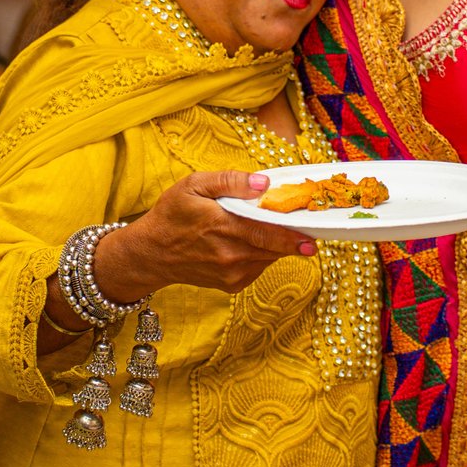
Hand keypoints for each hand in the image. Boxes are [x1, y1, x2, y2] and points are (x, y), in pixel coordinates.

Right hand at [93, 171, 314, 297]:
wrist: (152, 254)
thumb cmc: (172, 215)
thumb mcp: (194, 185)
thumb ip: (230, 181)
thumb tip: (264, 184)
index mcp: (223, 226)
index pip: (268, 233)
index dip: (294, 236)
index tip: (314, 237)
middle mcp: (231, 254)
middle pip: (275, 247)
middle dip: (294, 239)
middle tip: (309, 230)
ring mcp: (232, 272)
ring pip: (269, 257)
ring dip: (275, 244)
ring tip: (269, 229)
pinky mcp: (232, 284)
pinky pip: (258, 266)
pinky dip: (260, 254)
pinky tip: (246, 242)